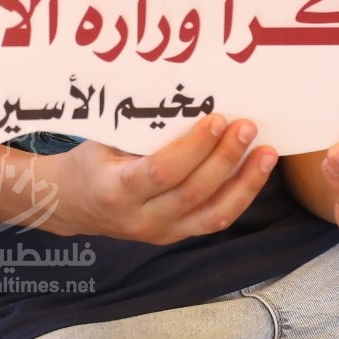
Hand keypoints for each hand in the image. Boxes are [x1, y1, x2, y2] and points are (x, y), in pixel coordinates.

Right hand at [44, 114, 279, 244]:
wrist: (72, 204)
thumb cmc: (89, 162)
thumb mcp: (104, 140)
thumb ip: (142, 129)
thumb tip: (192, 101)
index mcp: (117, 189)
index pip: (162, 171)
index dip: (195, 148)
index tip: (217, 120)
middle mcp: (140, 218)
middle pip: (194, 192)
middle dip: (226, 158)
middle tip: (247, 127)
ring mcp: (160, 232)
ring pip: (212, 214)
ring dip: (245, 182)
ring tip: (266, 153)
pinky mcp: (175, 236)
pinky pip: (214, 219)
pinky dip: (239, 195)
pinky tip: (255, 171)